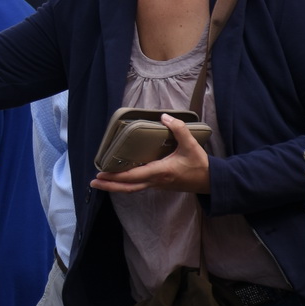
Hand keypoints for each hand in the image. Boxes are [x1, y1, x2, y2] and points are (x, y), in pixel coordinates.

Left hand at [90, 115, 211, 194]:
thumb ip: (179, 129)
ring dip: (116, 186)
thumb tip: (164, 117)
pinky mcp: (159, 185)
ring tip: (101, 181)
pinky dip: (126, 183)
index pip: (135, 176)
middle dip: (110, 186)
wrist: (211, 181)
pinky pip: (138, 185)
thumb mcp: (191, 145)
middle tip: (93, 182)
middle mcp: (156, 181)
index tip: (102, 174)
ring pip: (132, 188)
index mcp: (162, 172)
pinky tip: (118, 178)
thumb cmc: (200, 164)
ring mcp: (157, 185)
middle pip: (128, 187)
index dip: (118, 176)